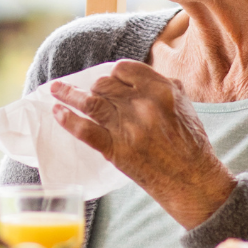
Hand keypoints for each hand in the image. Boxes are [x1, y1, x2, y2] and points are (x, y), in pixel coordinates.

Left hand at [48, 60, 235, 228]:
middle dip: (93, 86)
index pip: (124, 68)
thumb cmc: (190, 143)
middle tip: (89, 91)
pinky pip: (85, 130)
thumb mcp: (184, 104)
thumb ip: (164, 86)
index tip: (110, 80)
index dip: (113, 73)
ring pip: (90, 102)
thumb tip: (141, 76)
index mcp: (161, 90)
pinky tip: (57, 112)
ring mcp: (126, 127)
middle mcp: (142, 105)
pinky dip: (68, 120)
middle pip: (104, 84)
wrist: (191, 179)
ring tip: (55, 90)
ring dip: (68, 94)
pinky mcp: (115, 149)